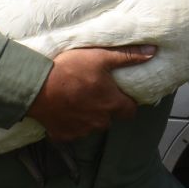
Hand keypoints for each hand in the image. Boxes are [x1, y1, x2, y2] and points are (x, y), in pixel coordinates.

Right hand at [27, 45, 154, 140]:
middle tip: (92, 92)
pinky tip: (63, 108)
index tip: (119, 94)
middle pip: (109, 118)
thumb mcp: (100, 57)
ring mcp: (81, 131)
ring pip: (91, 125)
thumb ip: (127, 57)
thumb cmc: (69, 70)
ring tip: (75, 98)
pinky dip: (70, 122)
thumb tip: (153, 52)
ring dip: (87, 115)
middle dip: (105, 108)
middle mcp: (99, 122)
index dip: (127, 103)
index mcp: (111, 104)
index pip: (130, 111)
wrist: (35, 86)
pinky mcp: (63, 135)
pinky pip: (72, 131)